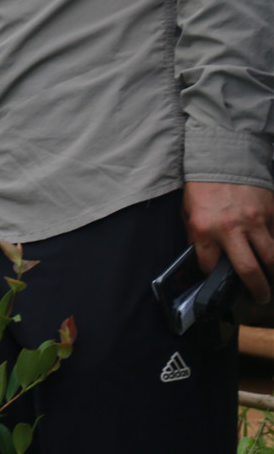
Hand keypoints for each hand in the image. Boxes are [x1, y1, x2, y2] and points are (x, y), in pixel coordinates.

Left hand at [184, 181, 273, 302]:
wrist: (223, 157)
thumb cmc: (203, 185)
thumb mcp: (188, 210)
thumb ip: (195, 234)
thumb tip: (204, 256)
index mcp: (204, 229)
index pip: (210, 265)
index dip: (214, 276)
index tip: (219, 280)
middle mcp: (230, 229)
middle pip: (249, 270)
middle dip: (257, 289)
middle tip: (260, 296)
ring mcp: (254, 221)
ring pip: (272, 257)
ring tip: (272, 279)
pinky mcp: (271, 212)